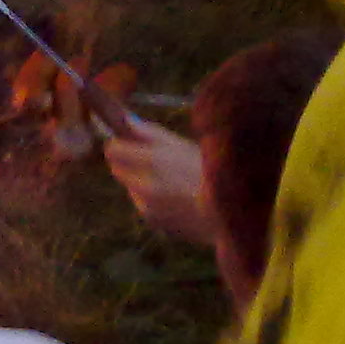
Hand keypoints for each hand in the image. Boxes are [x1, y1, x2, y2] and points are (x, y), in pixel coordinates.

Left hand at [103, 119, 215, 245]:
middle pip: (117, 169)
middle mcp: (145, 185)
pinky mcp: (152, 221)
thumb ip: (149, 134)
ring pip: (131, 187)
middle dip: (128, 164)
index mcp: (154, 161)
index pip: (113, 150)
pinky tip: (176, 201)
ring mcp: (147, 206)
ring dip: (141, 184)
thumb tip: (124, 122)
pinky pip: (144, 204)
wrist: (230, 215)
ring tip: (172, 184)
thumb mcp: (182, 146)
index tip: (127, 144)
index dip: (120, 145)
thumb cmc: (209, 173)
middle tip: (149, 162)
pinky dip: (153, 201)